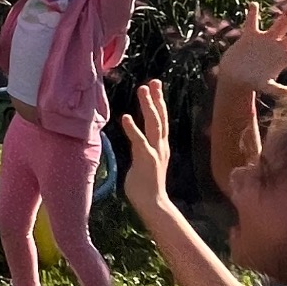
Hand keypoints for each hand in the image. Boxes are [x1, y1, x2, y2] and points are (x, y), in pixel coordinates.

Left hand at [119, 78, 172, 213]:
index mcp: (160, 146)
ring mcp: (155, 152)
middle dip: (157, 99)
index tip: (155, 87)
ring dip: (148, 106)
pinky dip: (132, 129)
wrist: (153, 204)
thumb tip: (137, 143)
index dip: (158, 103)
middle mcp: (161, 146)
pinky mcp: (146, 160)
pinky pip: (139, 141)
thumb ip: (142, 150)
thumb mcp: (144, 162)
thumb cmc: (145, 186)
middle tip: (153, 82)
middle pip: (160, 118)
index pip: (161, 120)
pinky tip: (125, 117)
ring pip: (154, 124)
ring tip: (142, 90)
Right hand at [216, 0, 286, 90]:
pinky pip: (252, 22)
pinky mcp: (250, 37)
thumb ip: (278, 90)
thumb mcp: (264, 86)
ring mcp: (264, 41)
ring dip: (286, 18)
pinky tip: (254, 4)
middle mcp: (277, 48)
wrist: (233, 78)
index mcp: (283, 60)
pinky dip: (252, 13)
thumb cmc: (250, 83)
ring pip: (279, 26)